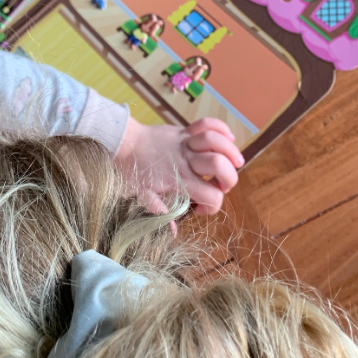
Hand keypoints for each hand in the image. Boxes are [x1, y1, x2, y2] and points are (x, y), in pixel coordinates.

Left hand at [114, 117, 243, 215]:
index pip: (210, 195)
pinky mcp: (184, 130)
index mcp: (179, 180)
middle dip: (230, 179)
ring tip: (236, 161)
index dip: (213, 207)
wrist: (122, 141)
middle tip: (222, 185)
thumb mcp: (143, 195)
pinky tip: (227, 137)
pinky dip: (221, 128)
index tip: (201, 208)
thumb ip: (160, 212)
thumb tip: (173, 233)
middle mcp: (186, 161)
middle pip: (220, 165)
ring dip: (231, 151)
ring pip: (216, 141)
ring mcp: (185, 143)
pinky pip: (206, 124)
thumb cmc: (132, 169)